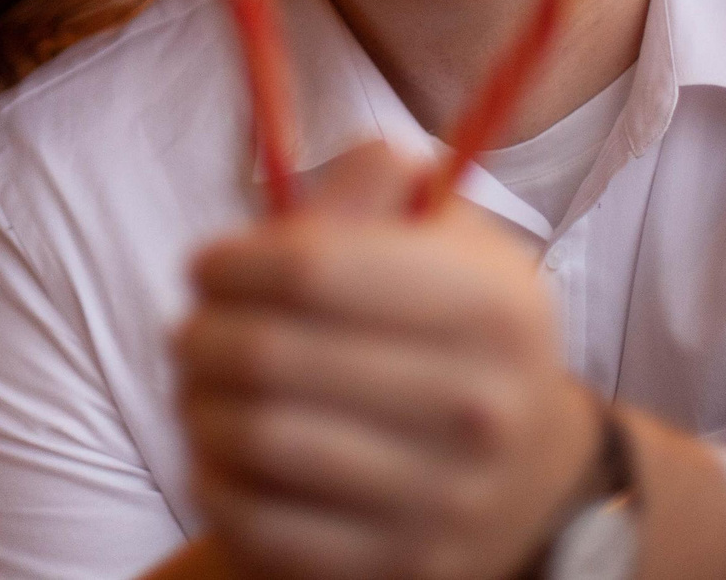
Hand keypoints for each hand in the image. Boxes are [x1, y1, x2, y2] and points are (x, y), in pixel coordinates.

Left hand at [176, 144, 601, 579]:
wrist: (535, 478)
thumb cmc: (458, 330)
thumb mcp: (448, 240)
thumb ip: (374, 185)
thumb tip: (290, 186)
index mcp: (494, 307)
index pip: (313, 268)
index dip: (233, 262)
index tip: (207, 265)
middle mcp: (479, 408)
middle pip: (269, 356)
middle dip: (200, 334)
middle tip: (190, 329)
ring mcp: (441, 500)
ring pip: (253, 439)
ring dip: (197, 404)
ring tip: (198, 385)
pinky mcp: (397, 567)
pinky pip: (257, 520)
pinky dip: (213, 477)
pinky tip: (221, 450)